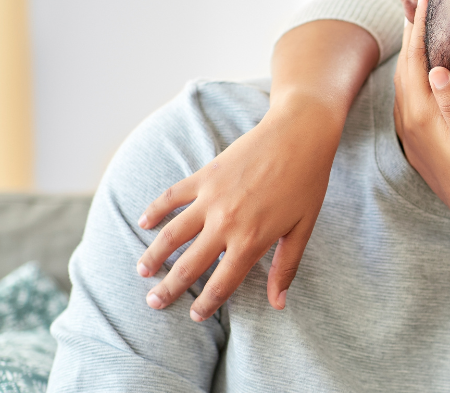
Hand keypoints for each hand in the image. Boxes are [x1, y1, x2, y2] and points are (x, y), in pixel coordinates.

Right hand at [136, 19, 378, 321]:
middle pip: (189, 265)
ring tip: (142, 271)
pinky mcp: (205, 176)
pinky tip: (143, 222)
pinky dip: (155, 210)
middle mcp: (226, 223)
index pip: (222, 283)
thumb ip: (286, 267)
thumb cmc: (307, 182)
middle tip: (153, 303)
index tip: (194, 317)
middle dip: (169, 288)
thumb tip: (279, 303)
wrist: (299, 134)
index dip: (207, 304)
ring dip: (154, 255)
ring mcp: (211, 198)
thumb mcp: (303, 228)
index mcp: (252, 240)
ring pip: (172, 234)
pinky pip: (172, 196)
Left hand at [394, 0, 449, 314]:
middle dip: (410, 31)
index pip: (415, 59)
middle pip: (404, 65)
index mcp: (422, 115)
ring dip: (409, 51)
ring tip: (418, 25)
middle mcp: (409, 120)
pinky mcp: (415, 139)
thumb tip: (436, 69)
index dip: (419, 26)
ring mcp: (409, 131)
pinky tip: (421, 68)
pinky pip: (406, 95)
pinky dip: (411, 72)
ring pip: (403, 80)